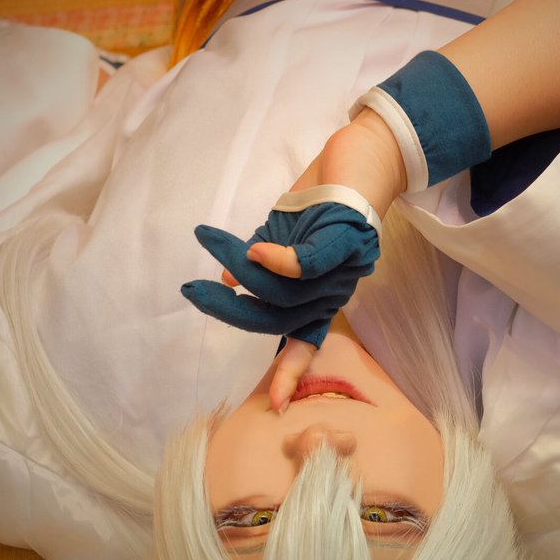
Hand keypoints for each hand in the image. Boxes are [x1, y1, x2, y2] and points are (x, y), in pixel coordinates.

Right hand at [181, 108, 406, 407]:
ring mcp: (345, 266)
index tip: (273, 404)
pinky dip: (282, 260)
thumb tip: (229, 282)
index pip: (306, 340)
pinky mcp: (349, 237)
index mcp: (322, 295)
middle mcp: (336, 289)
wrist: (367, 154)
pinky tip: (256, 249)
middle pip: (280, 317)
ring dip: (244, 270)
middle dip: (232, 311)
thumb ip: (259, 263)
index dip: (289, 373)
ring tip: (212, 244)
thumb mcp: (284, 234)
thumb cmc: (324, 197)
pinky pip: (313, 262)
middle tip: (193, 294)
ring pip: (288, 289)